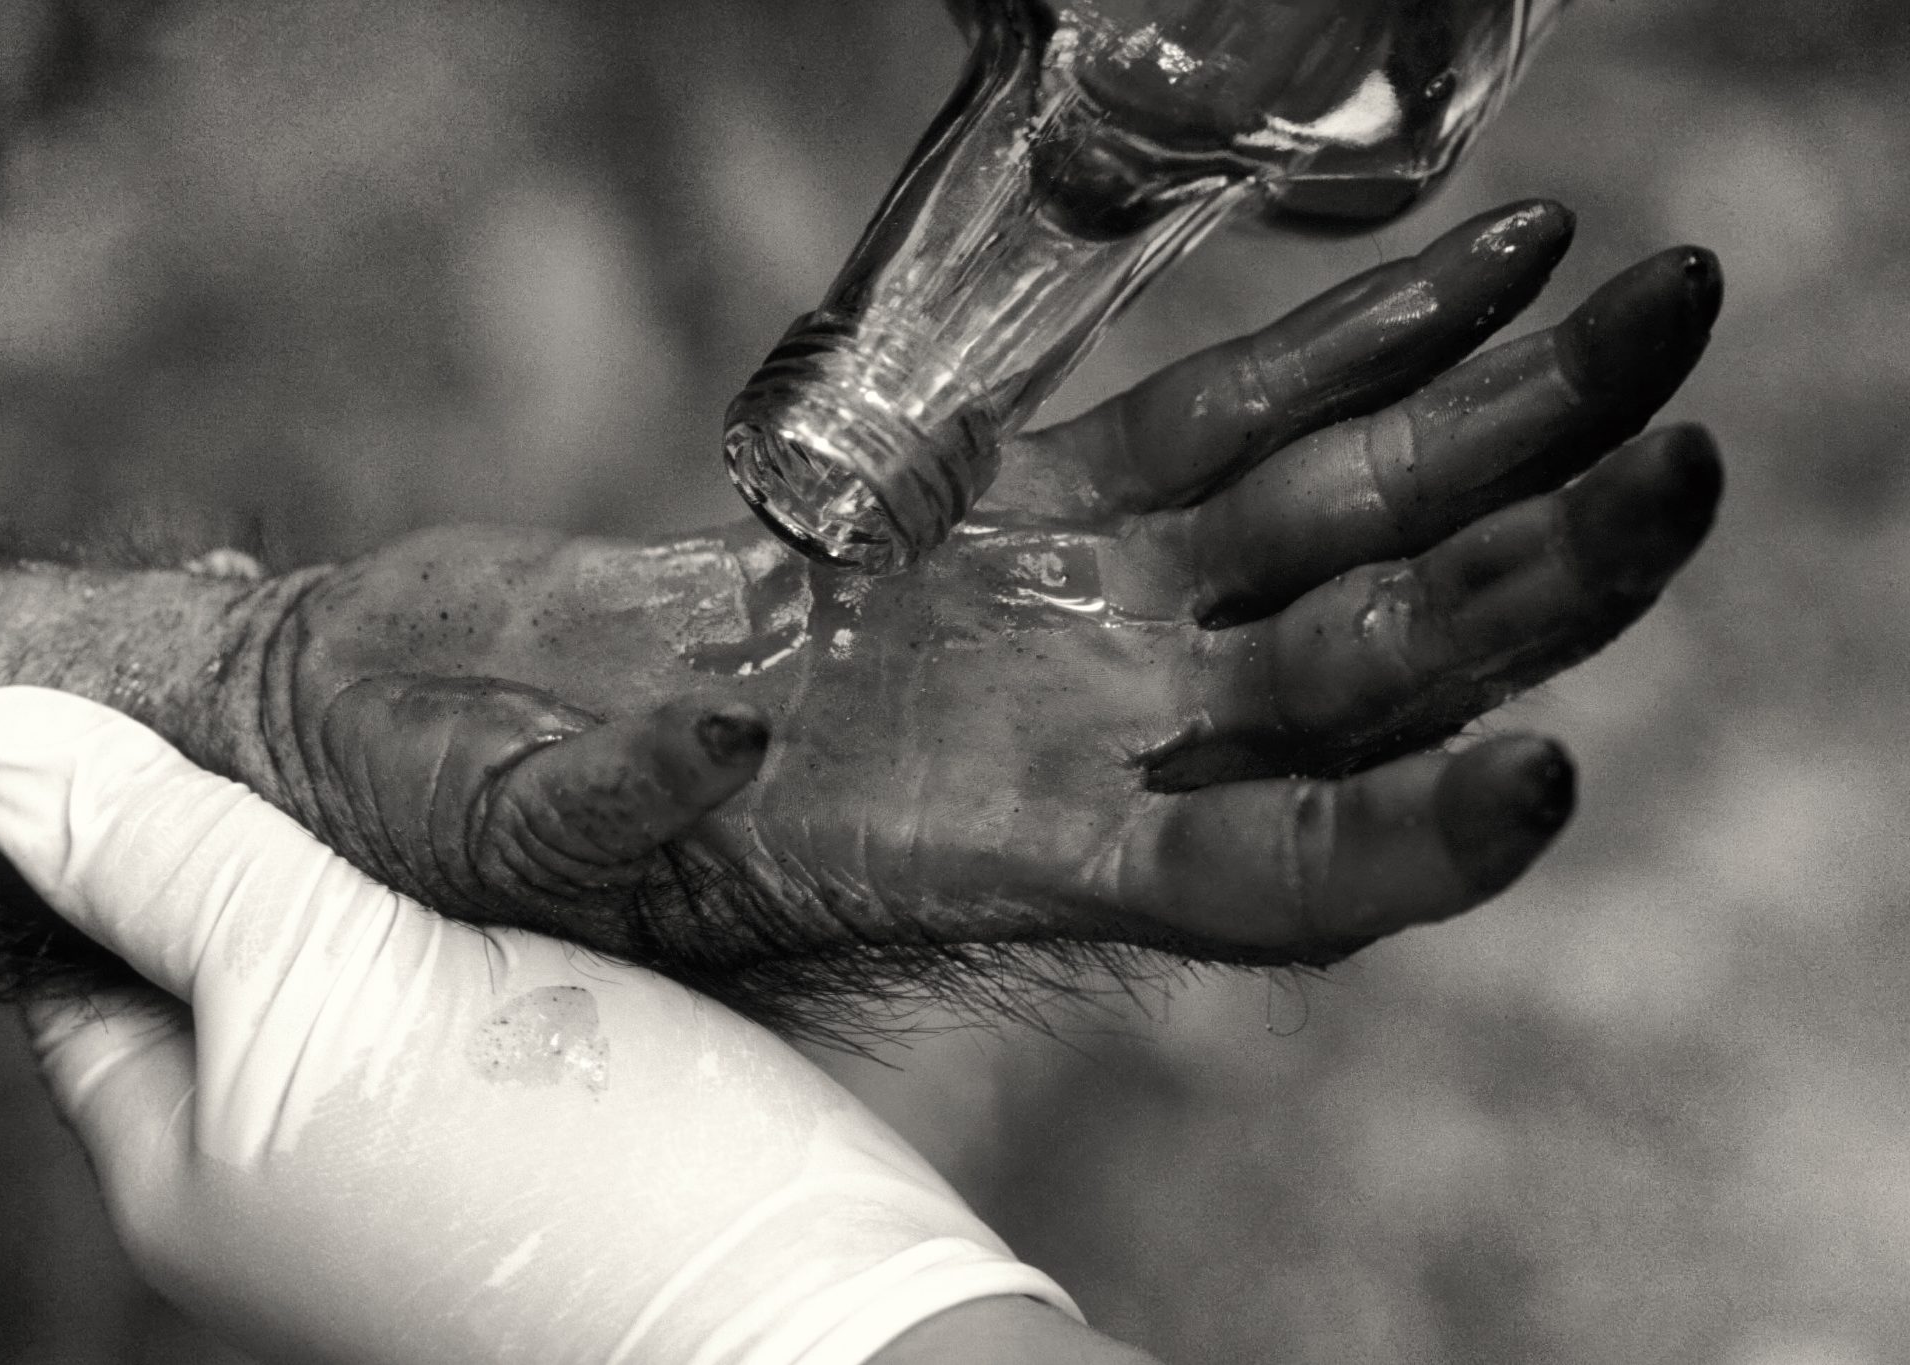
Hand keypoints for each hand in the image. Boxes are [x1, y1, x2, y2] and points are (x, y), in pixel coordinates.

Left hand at [0, 687, 1115, 1364]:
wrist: (813, 1294)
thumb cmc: (564, 1175)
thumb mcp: (330, 994)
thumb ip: (171, 864)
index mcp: (194, 1155)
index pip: (94, 945)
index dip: (117, 794)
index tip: (185, 650)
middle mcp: (301, 1148)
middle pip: (240, 923)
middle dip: (277, 787)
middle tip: (324, 644)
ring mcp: (435, 1121)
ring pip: (378, 923)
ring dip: (403, 813)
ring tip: (437, 687)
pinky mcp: (560, 1086)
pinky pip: (492, 944)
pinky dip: (502, 857)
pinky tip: (540, 778)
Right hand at [230, 201, 1722, 1030]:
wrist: (446, 718)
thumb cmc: (474, 807)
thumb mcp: (530, 828)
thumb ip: (640, 806)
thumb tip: (730, 739)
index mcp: (989, 860)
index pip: (1258, 890)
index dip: (1402, 850)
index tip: (1536, 772)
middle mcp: (1082, 748)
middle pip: (1364, 677)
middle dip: (1534, 577)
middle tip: (1675, 459)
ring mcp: (1081, 617)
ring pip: (1337, 527)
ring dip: (1503, 428)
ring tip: (1656, 312)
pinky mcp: (1041, 506)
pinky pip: (1233, 416)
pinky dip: (1359, 341)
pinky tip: (1495, 263)